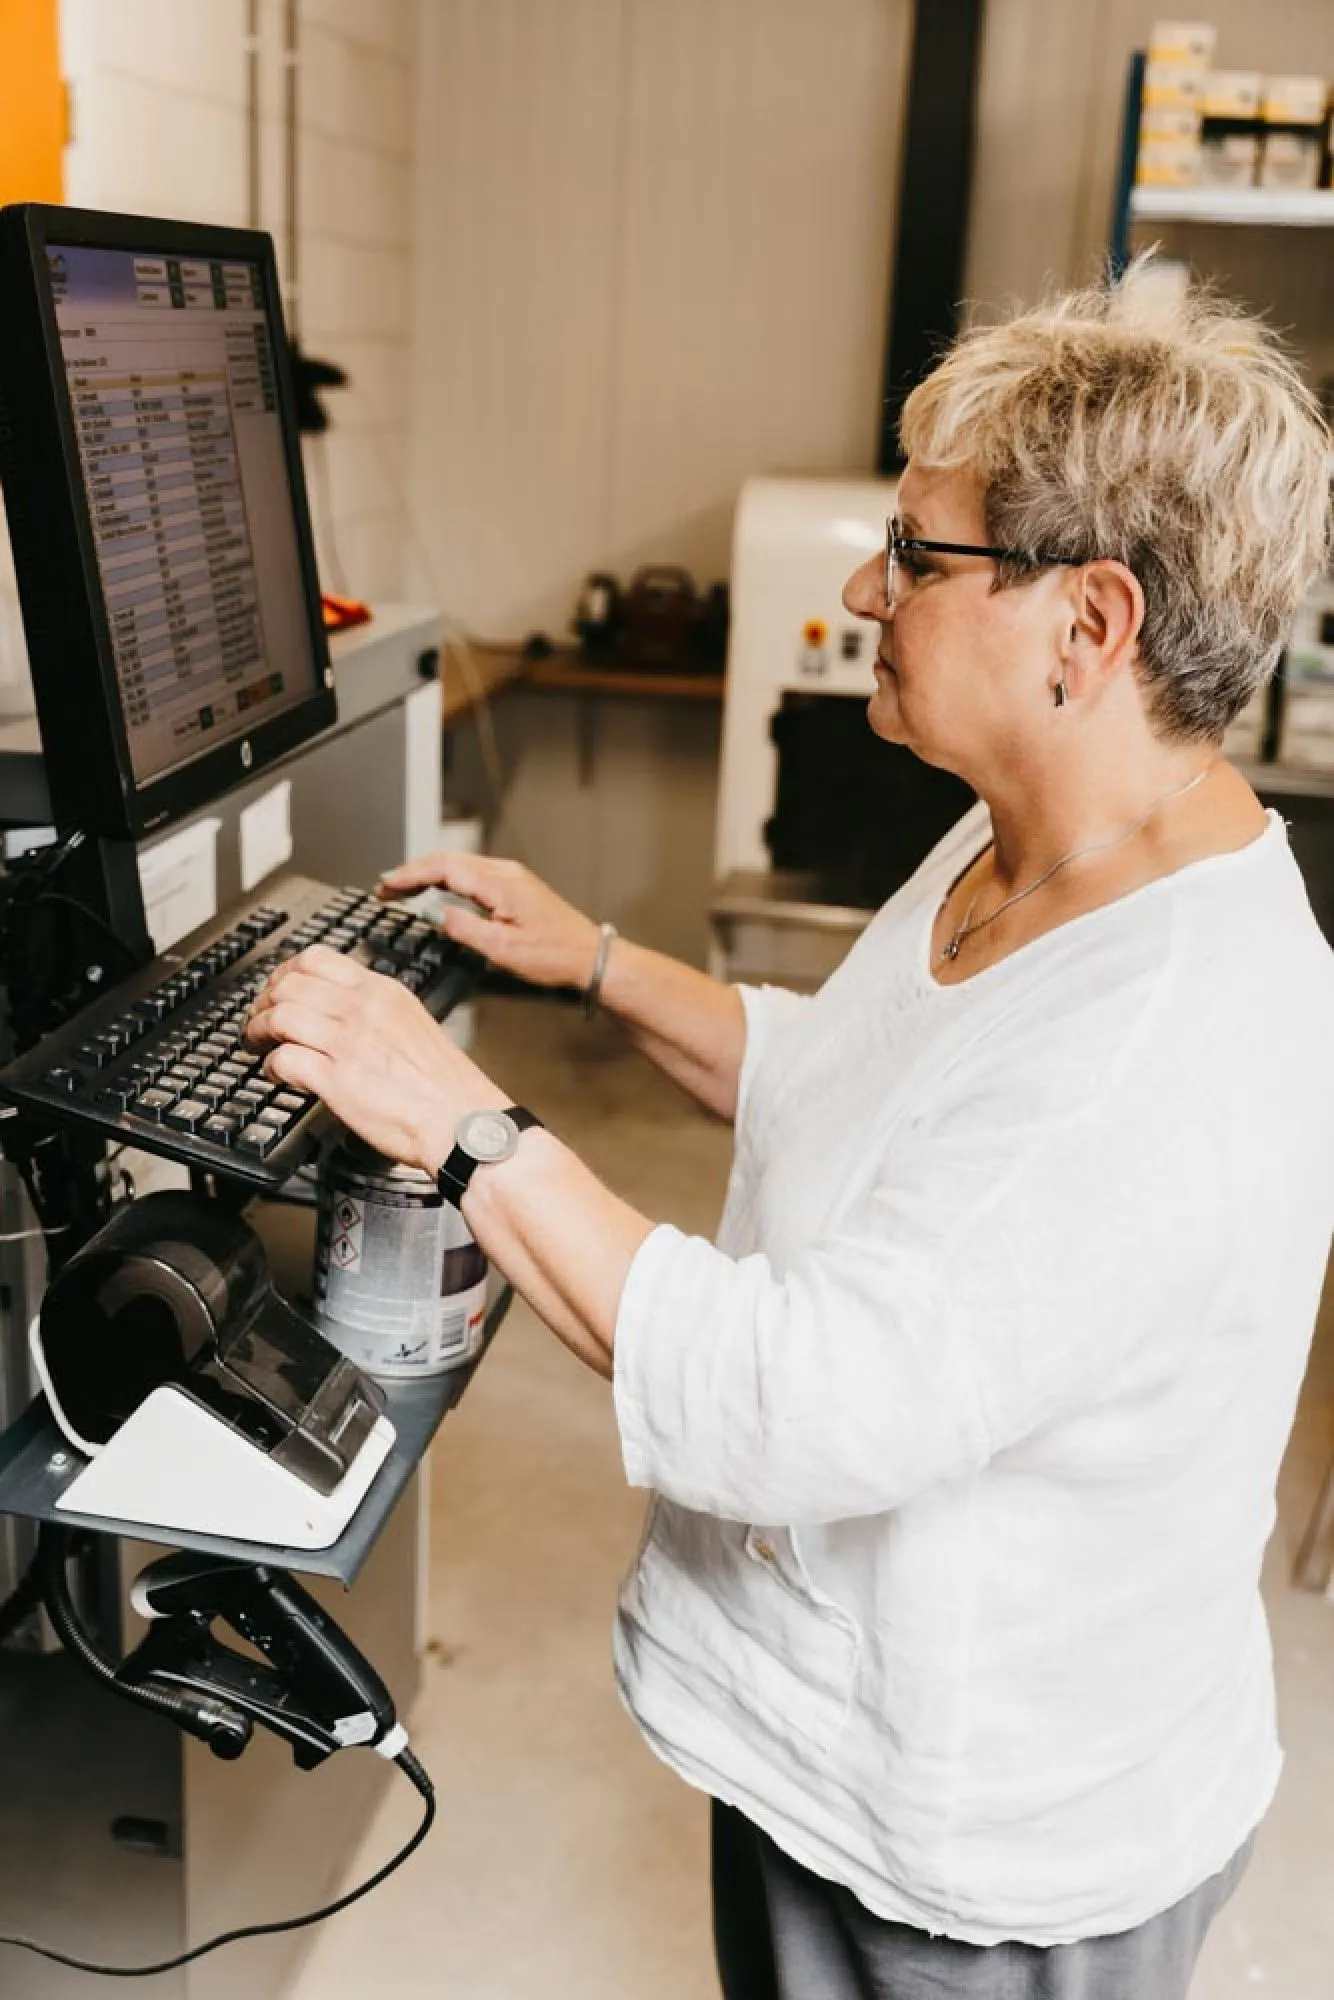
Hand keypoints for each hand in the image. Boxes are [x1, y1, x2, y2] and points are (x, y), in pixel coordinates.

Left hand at [245, 945, 506, 1173]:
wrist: (463, 1123)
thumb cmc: (446, 1087)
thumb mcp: (412, 1025)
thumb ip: (376, 1013)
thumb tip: (340, 1015)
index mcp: (382, 992)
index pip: (316, 959)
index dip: (284, 973)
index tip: (276, 990)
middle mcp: (363, 1009)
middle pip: (288, 983)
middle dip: (262, 1002)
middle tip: (258, 1021)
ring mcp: (348, 1042)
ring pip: (279, 1015)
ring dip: (258, 1031)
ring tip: (258, 1046)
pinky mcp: (337, 1079)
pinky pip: (284, 1058)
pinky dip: (270, 1065)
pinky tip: (276, 1075)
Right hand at [377, 851, 600, 990]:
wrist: (589, 957)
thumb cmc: (554, 955)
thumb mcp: (502, 949)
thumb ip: (464, 929)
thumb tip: (434, 914)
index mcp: (500, 883)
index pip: (444, 868)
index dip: (410, 875)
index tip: (386, 885)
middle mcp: (505, 873)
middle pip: (448, 861)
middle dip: (412, 873)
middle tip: (385, 889)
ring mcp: (511, 877)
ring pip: (459, 866)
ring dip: (427, 875)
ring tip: (401, 890)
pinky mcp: (515, 887)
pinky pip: (472, 874)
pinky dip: (446, 879)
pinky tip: (436, 891)